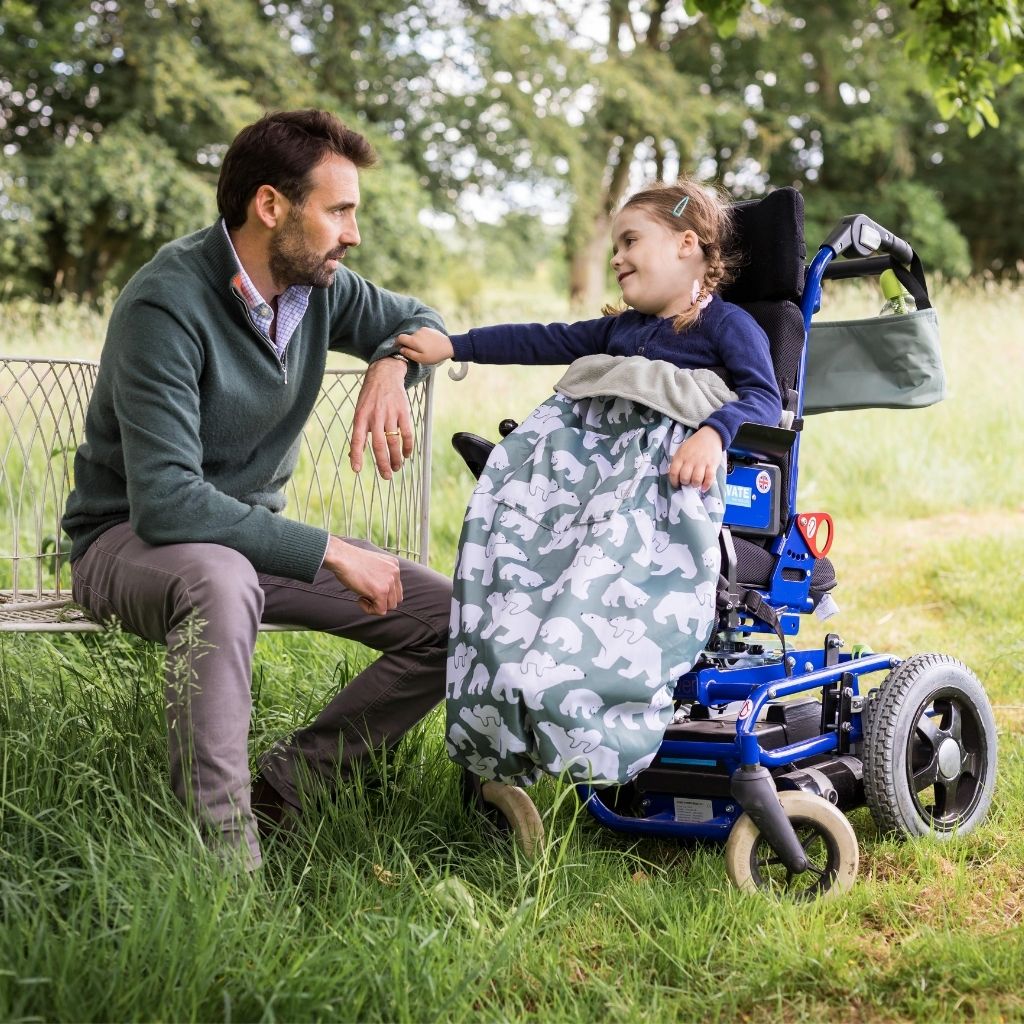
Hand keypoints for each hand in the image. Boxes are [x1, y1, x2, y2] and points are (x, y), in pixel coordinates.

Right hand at [323, 536, 402, 615]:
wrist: (341, 557)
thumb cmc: (350, 561)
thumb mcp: (372, 565)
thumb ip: (381, 575)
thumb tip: (382, 592)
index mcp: (393, 565)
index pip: (397, 588)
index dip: (384, 594)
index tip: (369, 589)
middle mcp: (395, 572)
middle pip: (396, 599)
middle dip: (382, 601)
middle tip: (366, 594)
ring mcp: (389, 582)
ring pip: (390, 606)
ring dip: (376, 605)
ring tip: (362, 595)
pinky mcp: (381, 592)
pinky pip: (381, 611)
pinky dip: (369, 609)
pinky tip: (359, 599)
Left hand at [349, 357, 413, 478]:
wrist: (385, 374)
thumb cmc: (370, 396)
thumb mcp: (359, 411)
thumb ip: (359, 432)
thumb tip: (353, 454)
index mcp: (361, 417)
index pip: (357, 440)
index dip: (356, 455)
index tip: (357, 470)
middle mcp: (375, 416)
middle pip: (378, 445)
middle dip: (382, 463)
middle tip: (386, 476)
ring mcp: (390, 414)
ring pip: (393, 441)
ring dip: (396, 457)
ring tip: (397, 468)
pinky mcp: (403, 411)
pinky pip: (407, 433)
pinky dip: (408, 446)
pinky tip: (407, 454)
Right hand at [397, 327, 453, 364]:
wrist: (449, 346)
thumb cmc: (435, 355)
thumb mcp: (421, 359)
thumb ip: (409, 354)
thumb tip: (401, 349)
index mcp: (414, 340)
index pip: (400, 338)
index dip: (397, 342)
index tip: (398, 347)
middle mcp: (417, 333)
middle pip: (408, 337)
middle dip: (409, 344)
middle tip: (416, 352)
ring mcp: (423, 329)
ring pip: (415, 336)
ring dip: (416, 341)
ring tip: (424, 348)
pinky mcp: (428, 329)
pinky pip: (421, 333)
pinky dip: (421, 338)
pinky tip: (428, 344)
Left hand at [668, 425, 723, 490]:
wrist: (710, 436)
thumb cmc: (694, 445)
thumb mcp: (682, 450)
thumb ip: (678, 462)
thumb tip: (675, 476)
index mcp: (681, 456)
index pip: (673, 472)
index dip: (674, 481)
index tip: (676, 484)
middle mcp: (690, 460)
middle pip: (685, 477)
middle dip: (685, 483)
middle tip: (687, 482)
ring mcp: (702, 462)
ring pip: (696, 479)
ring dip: (695, 484)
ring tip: (695, 483)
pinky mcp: (712, 465)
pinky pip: (709, 478)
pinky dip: (706, 485)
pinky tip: (704, 488)